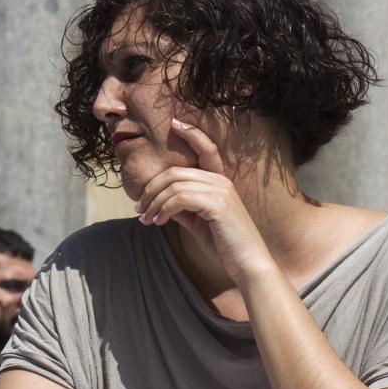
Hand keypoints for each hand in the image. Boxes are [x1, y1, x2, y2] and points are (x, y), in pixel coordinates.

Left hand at [134, 118, 274, 286]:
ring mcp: (221, 190)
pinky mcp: (218, 203)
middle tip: (139, 208)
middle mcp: (221, 181)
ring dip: (153, 203)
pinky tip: (158, 222)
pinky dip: (163, 210)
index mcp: (220, 181)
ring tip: (146, 220)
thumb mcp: (197, 222)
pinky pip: (179, 198)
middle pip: (174, 173)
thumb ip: (180, 206)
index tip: (174, 123)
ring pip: (173, 186)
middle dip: (151, 189)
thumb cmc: (224, 245)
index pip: (206, 149)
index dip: (192, 134)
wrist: (248, 266)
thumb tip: (156, 200)